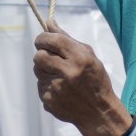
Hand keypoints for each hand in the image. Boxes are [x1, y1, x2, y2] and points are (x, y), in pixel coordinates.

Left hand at [33, 20, 131, 135]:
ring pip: (37, 70)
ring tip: (58, 74)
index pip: (52, 40)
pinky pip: (40, 85)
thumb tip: (49, 22)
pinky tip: (60, 88)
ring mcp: (57, 89)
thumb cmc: (95, 79)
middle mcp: (68, 73)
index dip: (43, 37)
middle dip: (41, 53)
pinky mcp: (49, 101)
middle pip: (39, 56)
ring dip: (44, 69)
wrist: (98, 112)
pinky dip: (47, 84)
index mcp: (80, 58)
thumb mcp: (88, 55)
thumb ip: (67, 39)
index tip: (43, 39)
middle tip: (48, 56)